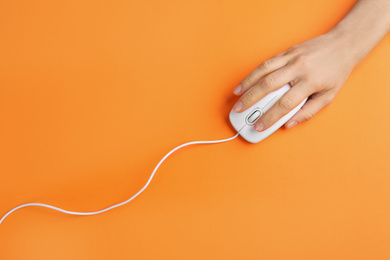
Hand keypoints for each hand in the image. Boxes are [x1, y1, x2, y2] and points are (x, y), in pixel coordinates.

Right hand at [232, 30, 357, 131]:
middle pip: (269, 86)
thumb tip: (288, 124)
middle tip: (239, 111)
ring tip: (236, 95)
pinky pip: (266, 62)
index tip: (259, 126)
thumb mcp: (328, 96)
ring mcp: (291, 57)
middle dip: (251, 100)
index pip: (286, 104)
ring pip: (263, 71)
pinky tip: (245, 81)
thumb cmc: (336, 72)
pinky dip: (253, 72)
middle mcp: (299, 68)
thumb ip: (308, 112)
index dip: (270, 117)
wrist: (343, 44)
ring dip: (247, 84)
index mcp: (311, 82)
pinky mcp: (287, 51)